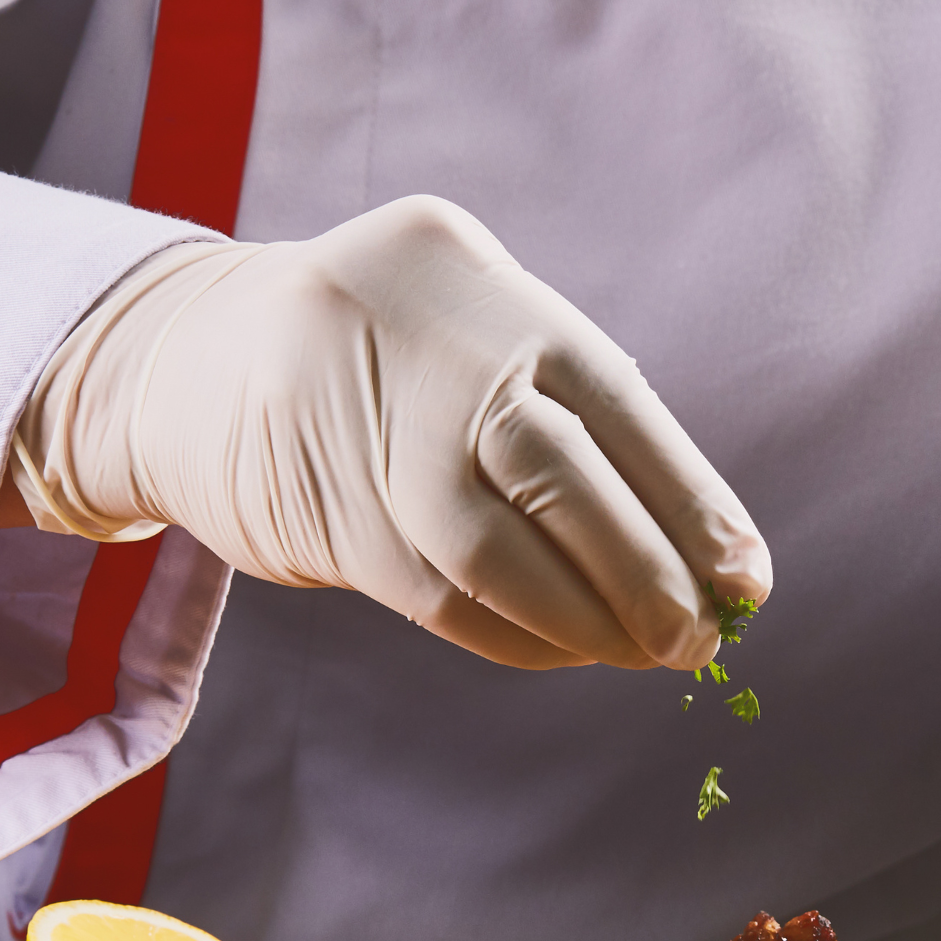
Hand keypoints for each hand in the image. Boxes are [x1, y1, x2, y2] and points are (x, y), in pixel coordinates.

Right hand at [14, 195, 770, 669]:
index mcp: (486, 286)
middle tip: (697, 639)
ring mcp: (364, 425)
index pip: (616, 405)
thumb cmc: (383, 360)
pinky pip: (438, 595)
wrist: (193, 361)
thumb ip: (561, 417)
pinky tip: (562, 651)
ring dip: (582, 621)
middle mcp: (428, 347)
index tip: (746, 580)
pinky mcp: (319, 509)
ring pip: (494, 549)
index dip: (690, 503)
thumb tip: (692, 552)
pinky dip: (514, 637)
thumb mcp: (470, 335)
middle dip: (644, 573)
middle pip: (560, 476)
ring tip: (640, 654)